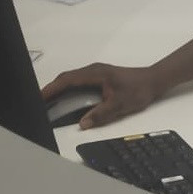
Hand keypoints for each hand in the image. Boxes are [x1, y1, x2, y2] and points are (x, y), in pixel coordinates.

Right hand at [41, 63, 161, 129]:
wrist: (154, 80)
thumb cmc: (138, 90)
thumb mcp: (119, 104)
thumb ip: (100, 114)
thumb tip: (83, 123)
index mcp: (95, 73)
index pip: (67, 80)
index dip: (51, 89)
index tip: (38, 98)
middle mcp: (93, 70)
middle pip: (66, 78)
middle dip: (51, 89)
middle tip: (39, 103)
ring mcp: (96, 72)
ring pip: (72, 79)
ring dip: (59, 88)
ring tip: (48, 103)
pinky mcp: (100, 76)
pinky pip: (78, 81)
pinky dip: (68, 88)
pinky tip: (66, 99)